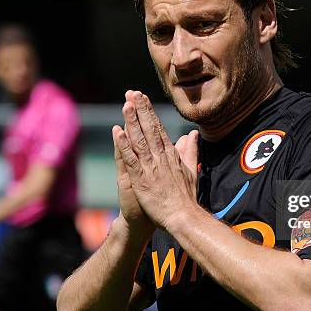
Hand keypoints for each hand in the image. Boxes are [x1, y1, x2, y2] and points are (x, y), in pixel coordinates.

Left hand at [115, 91, 198, 229]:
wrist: (184, 217)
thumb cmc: (186, 197)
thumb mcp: (191, 170)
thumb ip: (190, 151)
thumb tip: (192, 135)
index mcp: (171, 155)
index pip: (158, 129)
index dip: (149, 112)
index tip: (142, 98)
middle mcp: (161, 157)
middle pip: (149, 129)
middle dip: (140, 110)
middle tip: (132, 93)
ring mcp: (151, 167)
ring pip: (139, 140)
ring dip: (132, 121)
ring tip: (126, 104)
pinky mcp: (141, 179)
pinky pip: (130, 159)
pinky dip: (124, 145)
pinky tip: (118, 132)